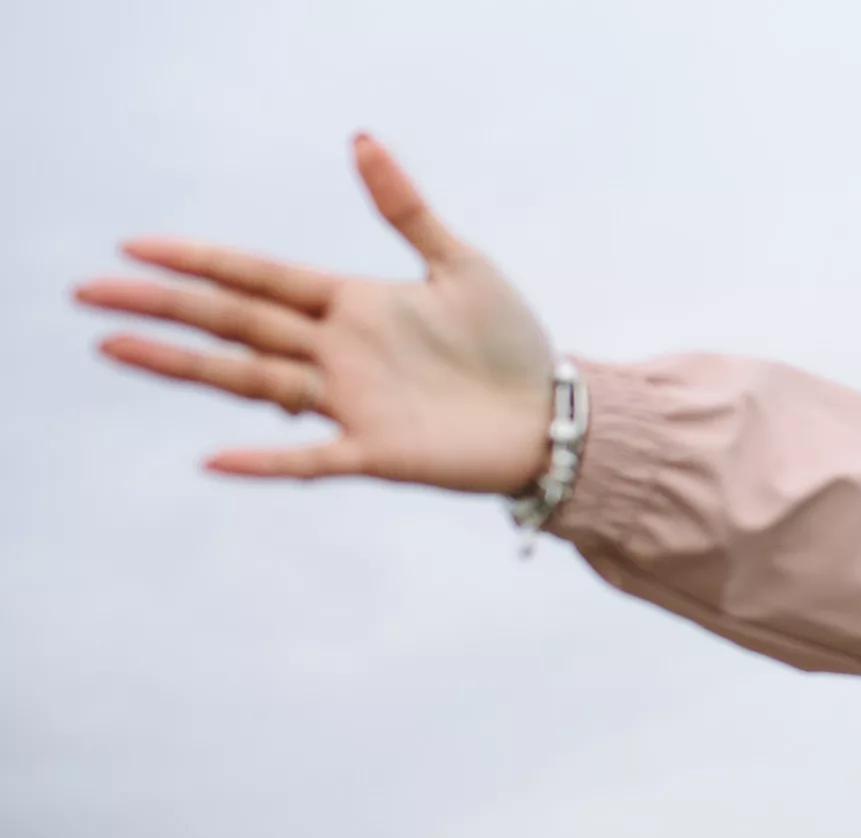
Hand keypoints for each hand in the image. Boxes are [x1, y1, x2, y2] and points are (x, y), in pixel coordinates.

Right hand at [73, 132, 555, 495]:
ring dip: (185, 367)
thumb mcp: (461, 264)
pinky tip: (214, 461)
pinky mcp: (377, 451)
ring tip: (116, 348)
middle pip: (236, 324)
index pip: (260, 278)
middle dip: (165, 307)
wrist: (556, 416)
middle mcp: (338, 353)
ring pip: (251, 381)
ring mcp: (351, 403)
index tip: (135, 247)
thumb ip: (406, 208)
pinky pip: (311, 458)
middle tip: (90, 294)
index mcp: (352, 304)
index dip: (201, 261)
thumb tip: (360, 138)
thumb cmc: (510, 343)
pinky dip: (266, 461)